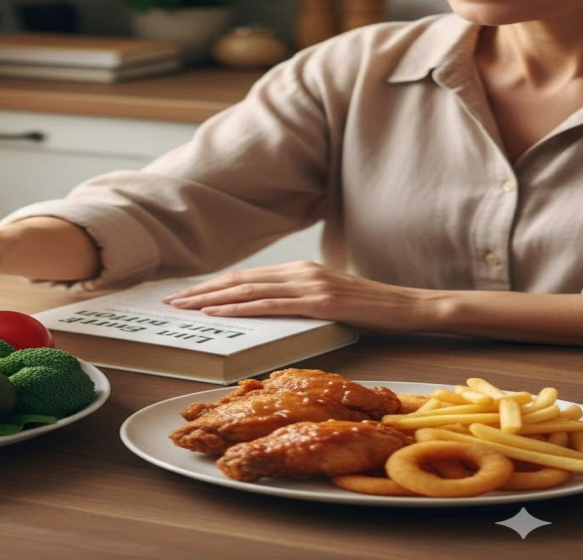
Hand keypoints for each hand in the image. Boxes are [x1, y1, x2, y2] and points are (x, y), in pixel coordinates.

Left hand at [161, 261, 440, 333]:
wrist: (411, 306)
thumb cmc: (371, 308)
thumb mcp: (328, 298)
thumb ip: (299, 299)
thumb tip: (269, 310)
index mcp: (300, 270)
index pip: (246, 277)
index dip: (213, 284)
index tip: (186, 293)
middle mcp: (300, 272)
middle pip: (239, 280)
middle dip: (200, 290)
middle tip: (171, 300)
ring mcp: (310, 286)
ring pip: (248, 291)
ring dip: (211, 299)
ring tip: (184, 307)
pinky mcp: (320, 303)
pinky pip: (271, 306)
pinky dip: (240, 308)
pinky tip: (218, 312)